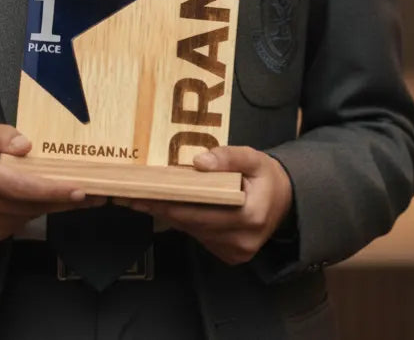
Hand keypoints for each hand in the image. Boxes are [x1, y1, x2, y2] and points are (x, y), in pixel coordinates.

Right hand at [0, 122, 101, 242]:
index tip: (79, 189)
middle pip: (28, 205)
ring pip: (26, 217)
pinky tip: (42, 201)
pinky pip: (18, 225)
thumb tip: (28, 146)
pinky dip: (32, 212)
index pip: (20, 186)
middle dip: (61, 199)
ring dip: (50, 207)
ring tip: (74, 196)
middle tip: (92, 193)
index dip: (52, 190)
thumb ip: (3, 134)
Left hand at [120, 146, 293, 264]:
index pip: (200, 212)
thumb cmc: (265, 176)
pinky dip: (182, 220)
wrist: (284, 201)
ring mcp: (235, 252)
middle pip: (191, 224)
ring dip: (167, 214)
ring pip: (192, 231)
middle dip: (159, 208)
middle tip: (129, 195)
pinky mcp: (229, 255)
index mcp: (250, 216)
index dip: (169, 202)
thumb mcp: (253, 158)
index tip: (143, 193)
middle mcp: (241, 240)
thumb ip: (229, 157)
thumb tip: (199, 162)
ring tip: (139, 198)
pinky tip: (163, 207)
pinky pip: (199, 235)